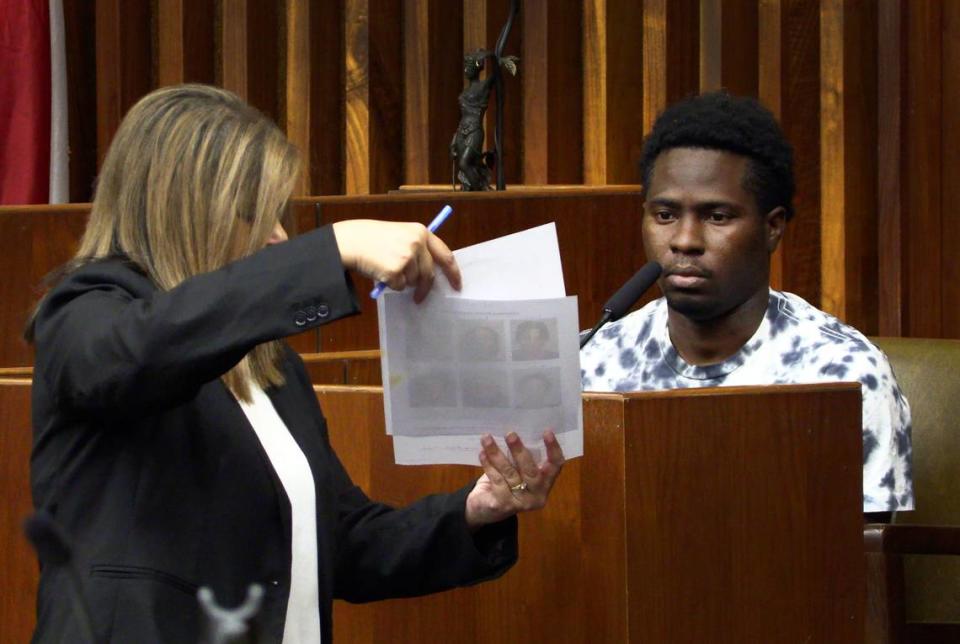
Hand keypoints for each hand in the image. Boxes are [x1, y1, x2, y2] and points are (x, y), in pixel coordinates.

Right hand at [331, 219, 461, 301]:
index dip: (453, 272)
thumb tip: (429, 273)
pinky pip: (399, 287)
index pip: (445, 255)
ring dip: (402, 281)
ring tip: (386, 267)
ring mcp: (407, 257)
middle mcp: (417, 243)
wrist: (350, 241)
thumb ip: (417, 248)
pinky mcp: (395, 270)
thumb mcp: (401, 234)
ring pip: (413, 281)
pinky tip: (380, 270)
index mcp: (421, 232)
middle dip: (425, 288)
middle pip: (429, 274)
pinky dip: (391, 284)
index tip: (457, 285)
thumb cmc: (372, 238)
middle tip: (420, 298)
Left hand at [464, 430, 564, 530]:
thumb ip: (522, 458)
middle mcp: (536, 496)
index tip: (547, 432)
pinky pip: (496, 481)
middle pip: (531, 471)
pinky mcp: (502, 505)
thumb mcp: (517, 471)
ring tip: (487, 439)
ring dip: (497, 454)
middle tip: (510, 434)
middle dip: (520, 451)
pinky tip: (482, 454)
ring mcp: (520, 503)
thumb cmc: (505, 484)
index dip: (553, 449)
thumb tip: (517, 431)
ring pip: (510, 473)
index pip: (555, 466)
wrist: (484, 510)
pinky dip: (488, 465)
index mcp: (545, 484)